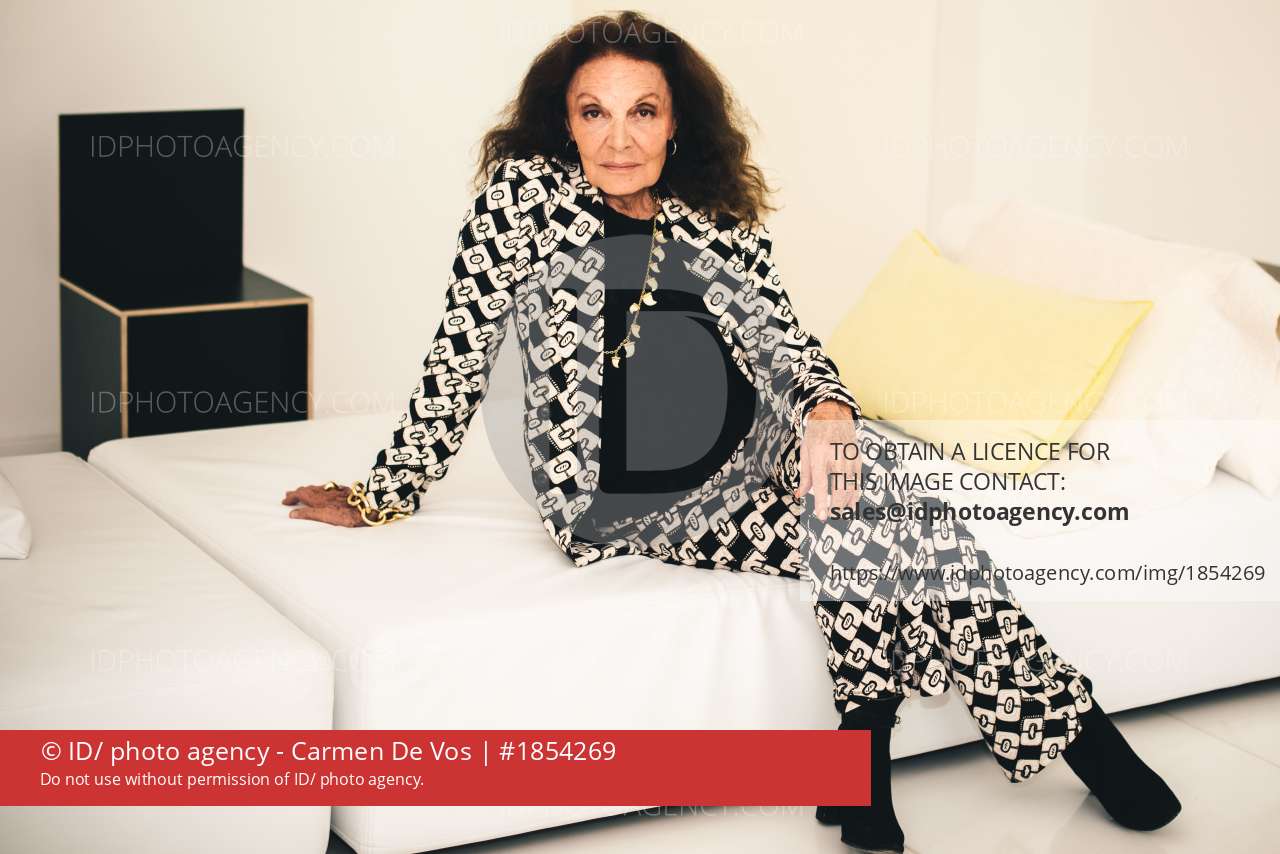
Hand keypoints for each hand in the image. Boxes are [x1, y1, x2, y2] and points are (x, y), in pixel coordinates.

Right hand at [282, 483, 368, 527]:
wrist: (367, 508)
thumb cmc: (345, 515)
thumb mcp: (323, 516)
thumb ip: (308, 514)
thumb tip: (292, 514)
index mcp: (318, 497)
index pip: (300, 494)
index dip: (291, 497)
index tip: (284, 501)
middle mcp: (325, 491)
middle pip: (308, 489)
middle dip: (298, 492)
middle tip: (290, 495)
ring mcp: (335, 490)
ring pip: (317, 488)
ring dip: (308, 490)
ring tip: (303, 492)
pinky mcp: (344, 491)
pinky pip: (327, 488)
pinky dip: (320, 490)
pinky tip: (324, 491)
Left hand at [794, 400, 860, 520]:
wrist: (833, 413)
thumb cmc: (816, 433)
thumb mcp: (805, 451)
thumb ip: (805, 475)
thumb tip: (801, 495)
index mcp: (820, 455)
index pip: (821, 484)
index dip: (821, 502)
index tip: (821, 516)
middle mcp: (836, 457)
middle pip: (840, 488)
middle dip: (836, 506)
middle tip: (830, 516)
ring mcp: (849, 457)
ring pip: (851, 486)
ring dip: (846, 502)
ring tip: (839, 513)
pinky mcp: (857, 458)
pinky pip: (857, 480)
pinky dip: (854, 493)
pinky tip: (850, 503)